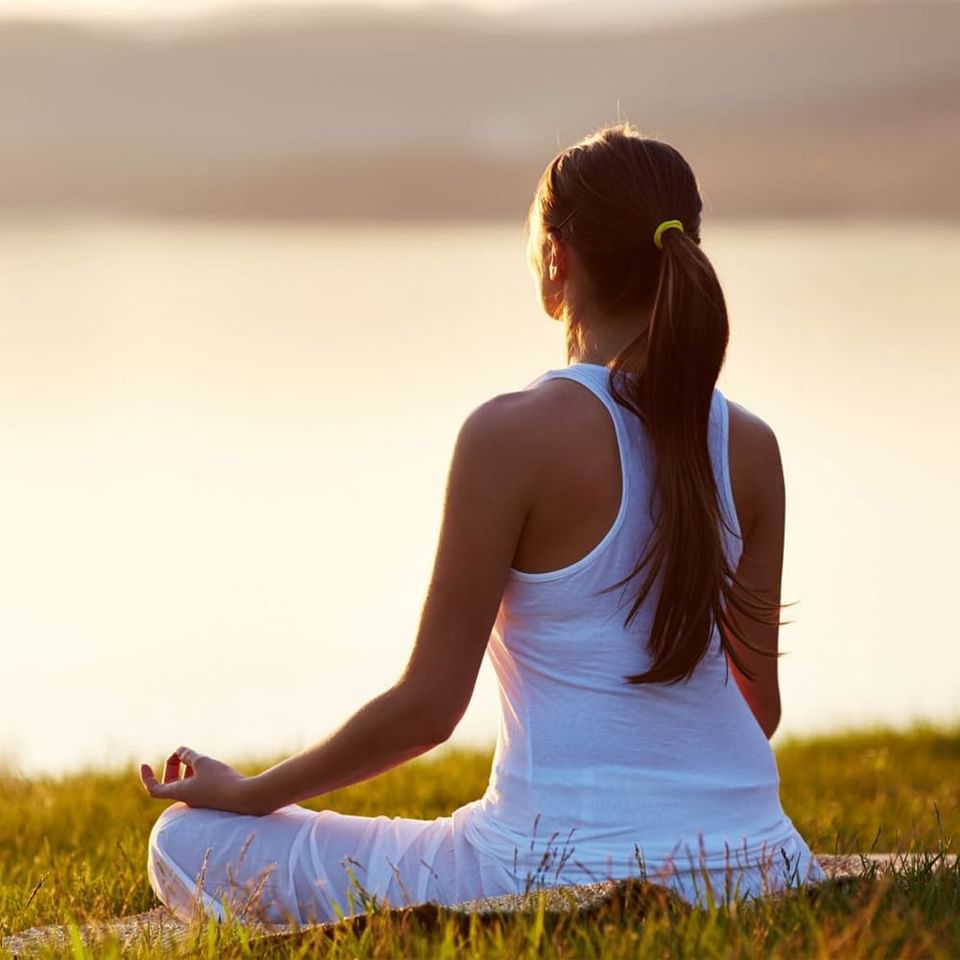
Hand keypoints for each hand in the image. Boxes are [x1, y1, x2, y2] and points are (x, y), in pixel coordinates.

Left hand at [140, 746, 259, 814]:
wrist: (245, 798)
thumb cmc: (221, 781)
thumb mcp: (202, 762)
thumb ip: (188, 755)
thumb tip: (180, 751)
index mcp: (180, 792)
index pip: (154, 789)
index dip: (147, 777)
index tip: (144, 764)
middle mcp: (188, 799)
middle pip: (170, 785)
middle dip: (172, 767)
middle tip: (181, 755)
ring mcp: (201, 800)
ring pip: (186, 784)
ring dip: (187, 769)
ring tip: (197, 757)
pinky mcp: (213, 799)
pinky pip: (198, 786)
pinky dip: (199, 774)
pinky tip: (211, 765)